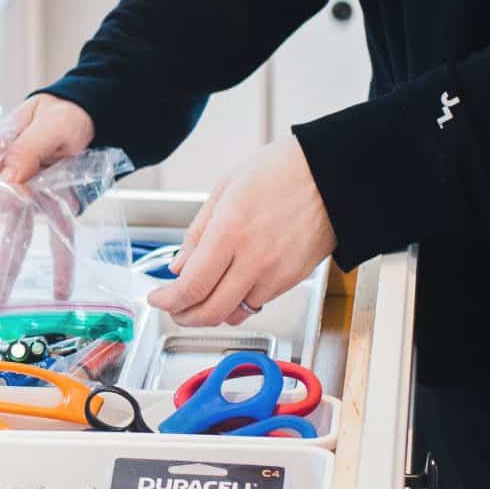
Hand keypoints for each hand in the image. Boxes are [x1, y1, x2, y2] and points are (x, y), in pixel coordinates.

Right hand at [0, 96, 95, 305]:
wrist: (95, 116)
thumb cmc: (64, 114)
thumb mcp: (47, 126)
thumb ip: (24, 154)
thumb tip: (4, 190)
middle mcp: (7, 179)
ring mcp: (28, 196)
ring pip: (15, 236)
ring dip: (7, 269)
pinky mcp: (52, 207)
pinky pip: (54, 237)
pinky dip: (59, 264)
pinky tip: (60, 290)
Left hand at [156, 136, 335, 328]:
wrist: (332, 176)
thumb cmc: (282, 171)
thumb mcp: (225, 188)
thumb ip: (198, 232)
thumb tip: (178, 267)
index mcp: (230, 232)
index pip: (191, 286)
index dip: (168, 301)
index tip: (157, 299)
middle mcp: (254, 259)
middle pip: (210, 312)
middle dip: (184, 317)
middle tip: (173, 309)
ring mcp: (276, 274)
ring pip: (234, 314)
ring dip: (210, 314)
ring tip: (198, 301)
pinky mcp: (292, 280)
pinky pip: (257, 304)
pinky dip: (237, 305)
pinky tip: (228, 290)